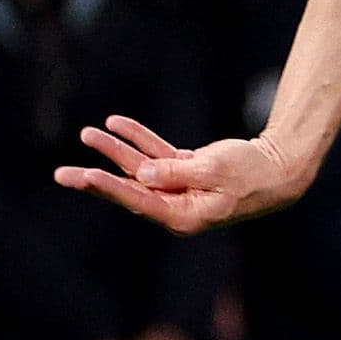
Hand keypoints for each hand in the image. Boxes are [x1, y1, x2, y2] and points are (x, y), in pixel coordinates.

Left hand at [57, 114, 311, 230]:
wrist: (279, 170)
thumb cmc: (252, 175)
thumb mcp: (216, 171)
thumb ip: (177, 173)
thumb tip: (142, 174)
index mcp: (183, 216)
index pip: (139, 201)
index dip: (110, 189)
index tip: (86, 177)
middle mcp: (175, 206)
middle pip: (128, 190)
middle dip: (95, 180)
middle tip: (61, 175)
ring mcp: (179, 189)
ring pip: (138, 169)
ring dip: (115, 150)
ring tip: (87, 133)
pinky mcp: (185, 172)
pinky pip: (155, 154)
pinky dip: (139, 139)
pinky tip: (118, 123)